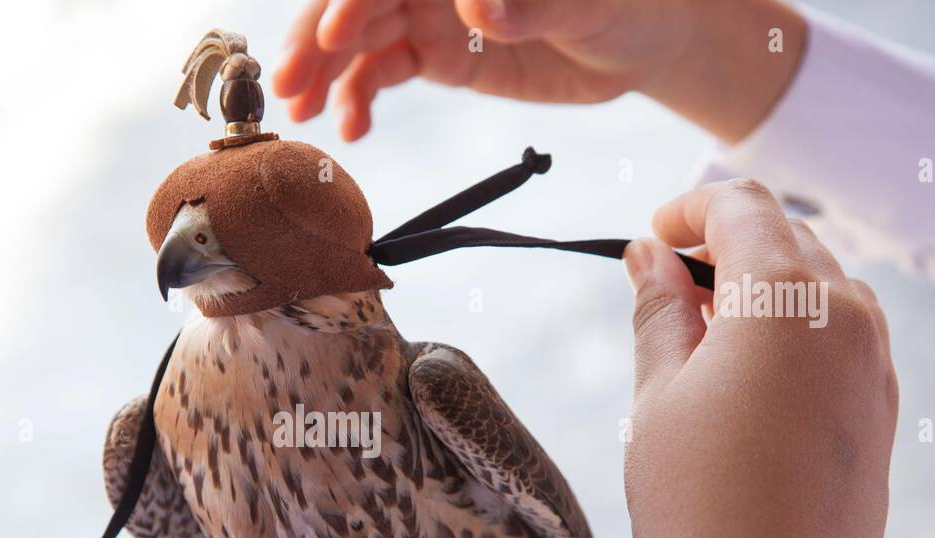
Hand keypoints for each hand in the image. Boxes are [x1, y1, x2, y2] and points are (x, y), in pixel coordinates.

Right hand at [274, 0, 807, 141]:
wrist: (645, 38)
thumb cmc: (626, 0)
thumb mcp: (590, 2)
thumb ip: (535, 3)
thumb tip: (479, 5)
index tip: (333, 31)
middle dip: (318, 36)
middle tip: (289, 83)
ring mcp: (433, 13)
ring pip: (361, 37)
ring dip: (326, 72)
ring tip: (303, 113)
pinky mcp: (442, 54)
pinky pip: (384, 72)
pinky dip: (361, 98)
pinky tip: (352, 128)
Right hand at [622, 179, 897, 537]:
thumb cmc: (693, 500)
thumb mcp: (657, 395)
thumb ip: (657, 310)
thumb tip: (648, 254)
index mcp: (785, 298)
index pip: (742, 205)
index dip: (688, 209)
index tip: (650, 238)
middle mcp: (848, 315)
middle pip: (787, 237)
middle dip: (723, 245)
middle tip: (664, 288)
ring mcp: (876, 362)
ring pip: (822, 284)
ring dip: (763, 287)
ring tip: (702, 337)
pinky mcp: (883, 408)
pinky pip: (844, 335)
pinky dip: (796, 329)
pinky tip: (747, 377)